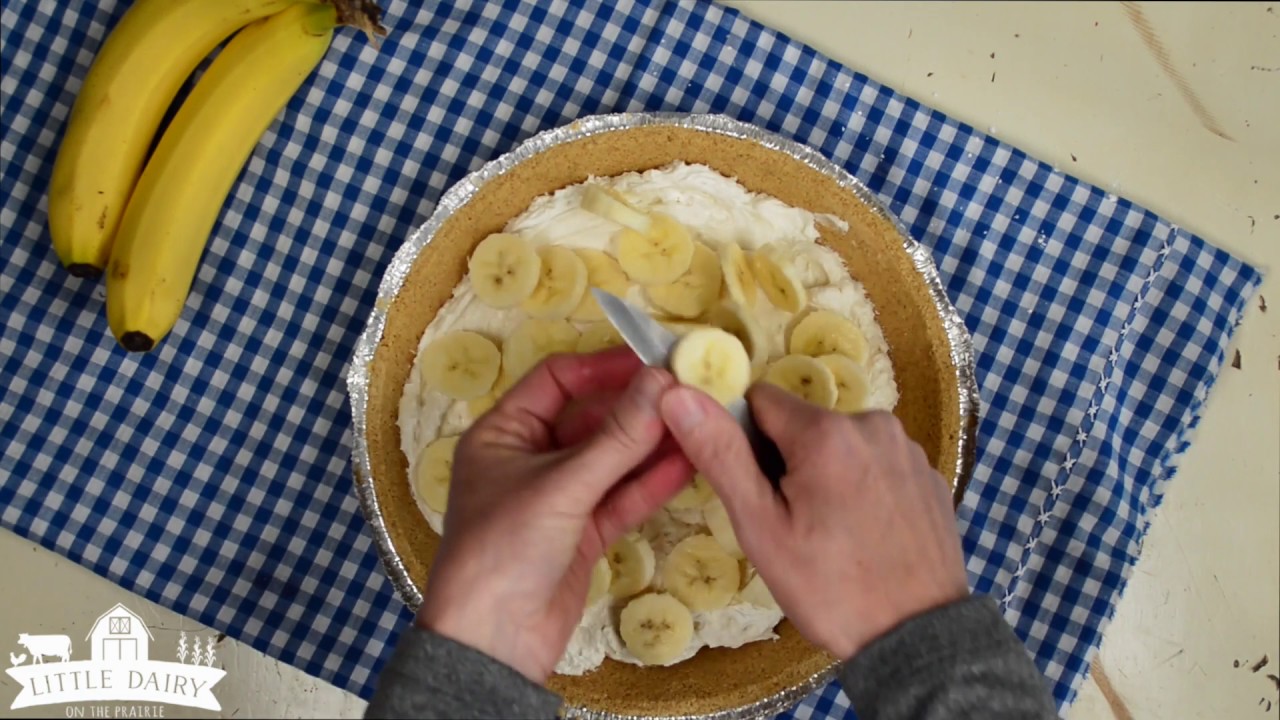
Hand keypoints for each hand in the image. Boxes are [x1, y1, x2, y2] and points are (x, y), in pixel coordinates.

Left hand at [417, 348, 692, 681]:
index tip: (654, 360)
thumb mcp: (562, 485)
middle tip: (688, 391)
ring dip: (652, 444)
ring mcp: (558, 498)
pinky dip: (652, 482)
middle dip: (638, 408)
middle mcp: (529, 459)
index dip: (604, 368)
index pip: (557, 381)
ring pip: (612, 460)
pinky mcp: (582, 534)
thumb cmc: (503, 550)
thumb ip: (617, 436)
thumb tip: (661, 381)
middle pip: (591, 419)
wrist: (491, 644)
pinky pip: (621, 497)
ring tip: (700, 422)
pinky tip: (690, 463)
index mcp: (502, 433)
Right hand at [659, 383, 968, 660]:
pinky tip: (866, 534)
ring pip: (842, 443)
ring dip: (827, 474)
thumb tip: (677, 395)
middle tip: (793, 523)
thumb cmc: (829, 587)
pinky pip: (877, 464)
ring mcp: (908, 449)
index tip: (756, 490)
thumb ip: (721, 455)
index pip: (760, 401)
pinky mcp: (929, 475)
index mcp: (826, 432)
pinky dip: (864, 488)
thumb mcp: (761, 528)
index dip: (745, 441)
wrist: (916, 637)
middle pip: (804, 424)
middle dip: (788, 461)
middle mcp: (874, 423)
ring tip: (832, 534)